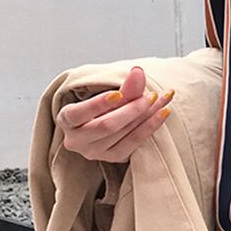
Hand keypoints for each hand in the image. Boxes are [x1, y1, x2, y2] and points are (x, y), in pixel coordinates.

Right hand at [56, 65, 174, 161]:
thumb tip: (138, 72)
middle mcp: (76, 140)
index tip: (118, 93)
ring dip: (147, 115)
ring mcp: (94, 153)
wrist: (101, 127)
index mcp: (66, 120)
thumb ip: (123, 86)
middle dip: (132, 109)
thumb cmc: (100, 108)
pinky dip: (151, 126)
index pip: (78, 113)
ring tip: (162, 99)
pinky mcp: (112, 158)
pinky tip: (164, 112)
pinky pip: (135, 142)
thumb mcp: (107, 96)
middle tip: (151, 95)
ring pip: (123, 133)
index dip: (99, 104)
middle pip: (106, 125)